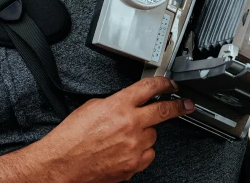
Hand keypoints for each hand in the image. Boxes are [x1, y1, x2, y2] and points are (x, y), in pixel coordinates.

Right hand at [37, 77, 193, 182]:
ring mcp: (134, 146)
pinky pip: (147, 155)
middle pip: (163, 110)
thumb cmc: (72, 136)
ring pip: (153, 135)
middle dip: (178, 105)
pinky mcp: (133, 165)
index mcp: (119, 105)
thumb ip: (116, 103)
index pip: (149, 88)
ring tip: (127, 135)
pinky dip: (141, 151)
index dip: (164, 83)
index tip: (170, 83)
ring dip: (145, 133)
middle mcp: (130, 124)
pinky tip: (127, 149)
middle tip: (185, 104)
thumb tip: (127, 104)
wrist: (63, 163)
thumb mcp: (93, 106)